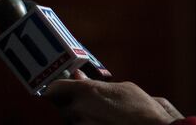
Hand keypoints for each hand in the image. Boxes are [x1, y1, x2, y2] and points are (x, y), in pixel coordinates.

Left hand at [44, 75, 181, 124]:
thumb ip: (93, 84)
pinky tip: (101, 124)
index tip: (56, 91)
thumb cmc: (141, 109)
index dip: (54, 90)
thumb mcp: (121, 88)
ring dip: (79, 120)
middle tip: (82, 107)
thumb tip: (77, 76)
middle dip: (69, 107)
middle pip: (60, 108)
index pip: (54, 88)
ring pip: (71, 122)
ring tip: (99, 118)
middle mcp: (80, 110)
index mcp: (86, 91)